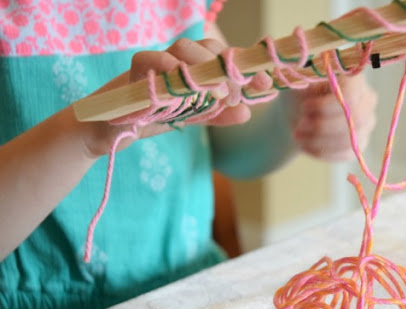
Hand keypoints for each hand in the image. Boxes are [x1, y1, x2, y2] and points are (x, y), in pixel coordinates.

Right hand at [83, 38, 271, 157]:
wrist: (109, 130)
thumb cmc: (150, 117)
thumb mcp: (191, 117)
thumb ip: (217, 114)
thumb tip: (247, 113)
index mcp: (191, 67)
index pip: (221, 56)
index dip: (243, 67)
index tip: (263, 83)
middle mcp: (176, 59)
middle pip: (207, 47)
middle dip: (227, 69)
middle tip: (236, 94)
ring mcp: (156, 62)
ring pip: (184, 48)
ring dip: (205, 68)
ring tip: (217, 94)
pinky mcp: (134, 70)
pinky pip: (153, 61)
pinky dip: (171, 71)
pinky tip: (187, 91)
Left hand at [289, 73, 376, 161]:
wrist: (299, 115)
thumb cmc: (299, 94)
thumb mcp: (299, 84)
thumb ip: (307, 81)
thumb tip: (312, 85)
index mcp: (354, 78)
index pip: (351, 94)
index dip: (327, 105)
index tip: (304, 107)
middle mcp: (367, 100)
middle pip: (355, 119)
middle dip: (322, 126)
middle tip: (299, 126)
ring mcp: (366, 124)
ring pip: (350, 139)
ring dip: (319, 141)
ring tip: (297, 136)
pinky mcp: (359, 144)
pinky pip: (346, 154)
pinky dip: (322, 152)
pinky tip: (305, 145)